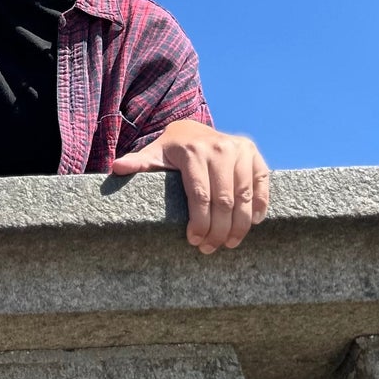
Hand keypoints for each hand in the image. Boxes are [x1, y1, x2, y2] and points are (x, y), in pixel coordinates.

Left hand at [112, 121, 269, 253]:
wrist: (194, 129)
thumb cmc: (172, 149)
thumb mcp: (154, 154)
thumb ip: (138, 163)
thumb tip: (116, 168)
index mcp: (193, 150)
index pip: (200, 195)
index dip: (199, 223)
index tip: (194, 241)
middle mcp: (219, 148)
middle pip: (224, 201)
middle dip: (218, 230)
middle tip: (211, 248)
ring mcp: (240, 150)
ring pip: (245, 197)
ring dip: (240, 225)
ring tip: (229, 243)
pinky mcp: (254, 155)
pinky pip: (262, 184)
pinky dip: (261, 206)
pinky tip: (254, 224)